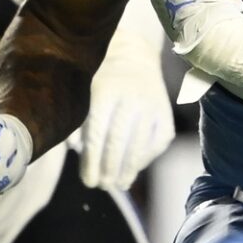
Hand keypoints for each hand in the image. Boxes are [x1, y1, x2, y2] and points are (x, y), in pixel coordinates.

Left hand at [77, 65, 174, 191]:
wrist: (136, 55)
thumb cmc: (104, 80)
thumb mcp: (87, 93)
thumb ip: (80, 122)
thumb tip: (76, 150)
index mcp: (104, 92)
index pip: (97, 133)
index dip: (92, 160)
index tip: (88, 181)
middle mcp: (130, 99)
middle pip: (118, 141)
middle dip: (109, 169)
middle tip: (103, 186)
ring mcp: (151, 106)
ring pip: (139, 145)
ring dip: (128, 169)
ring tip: (119, 185)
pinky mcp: (166, 114)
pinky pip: (157, 143)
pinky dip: (146, 159)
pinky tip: (135, 169)